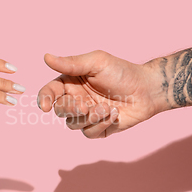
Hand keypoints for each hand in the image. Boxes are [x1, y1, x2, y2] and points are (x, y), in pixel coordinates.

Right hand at [37, 51, 164, 137]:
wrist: (148, 89)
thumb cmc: (122, 72)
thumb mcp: (96, 63)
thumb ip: (71, 63)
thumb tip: (46, 57)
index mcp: (70, 82)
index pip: (50, 92)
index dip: (44, 99)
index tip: (45, 107)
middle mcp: (76, 99)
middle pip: (60, 110)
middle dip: (70, 109)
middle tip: (85, 106)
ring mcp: (86, 115)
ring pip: (73, 124)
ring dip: (90, 117)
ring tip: (108, 108)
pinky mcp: (98, 128)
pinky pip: (88, 133)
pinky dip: (100, 125)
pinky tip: (114, 114)